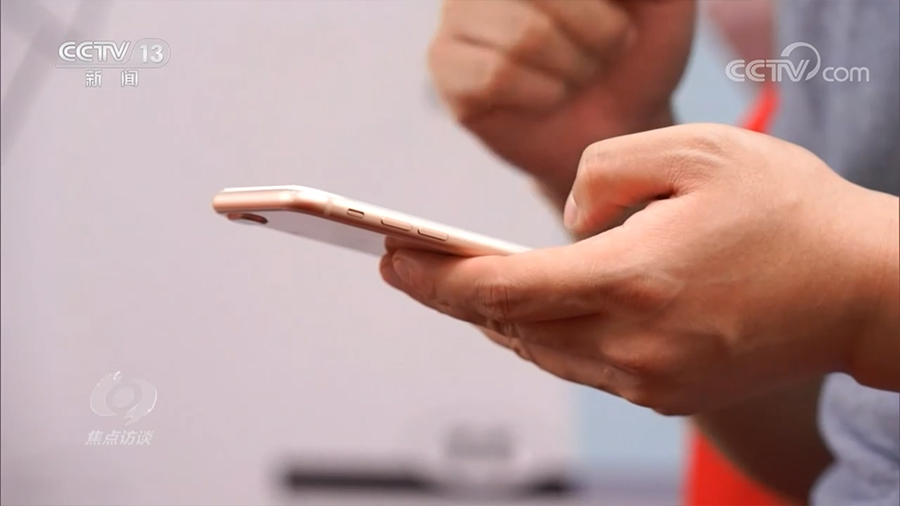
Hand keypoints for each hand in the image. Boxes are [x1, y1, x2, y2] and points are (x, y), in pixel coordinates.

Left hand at [380, 124, 896, 413]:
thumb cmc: (786, 209)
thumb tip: (564, 227)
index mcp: (635, 280)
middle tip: (409, 267)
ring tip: (464, 283)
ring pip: (541, 351)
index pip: (503, 290)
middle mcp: (635, 344)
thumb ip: (605, 177)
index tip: (391, 260)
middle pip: (510, 327)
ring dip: (498, 318)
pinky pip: (582, 366)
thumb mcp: (695, 150)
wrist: (865, 289)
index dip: (437, 279)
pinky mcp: (666, 395)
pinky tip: (534, 310)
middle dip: (452, 297)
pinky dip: (547, 336)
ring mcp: (651, 380)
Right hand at [428, 0, 695, 199]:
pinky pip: (495, 76)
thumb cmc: (637, 56)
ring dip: (571, 70)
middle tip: (603, 55)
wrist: (618, 127)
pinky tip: (548, 99)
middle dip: (598, 34)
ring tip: (576, 78)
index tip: (623, 29)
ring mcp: (458, 15)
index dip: (599, 11)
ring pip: (523, 37)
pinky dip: (541, 95)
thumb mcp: (662, 3)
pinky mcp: (445, 67)